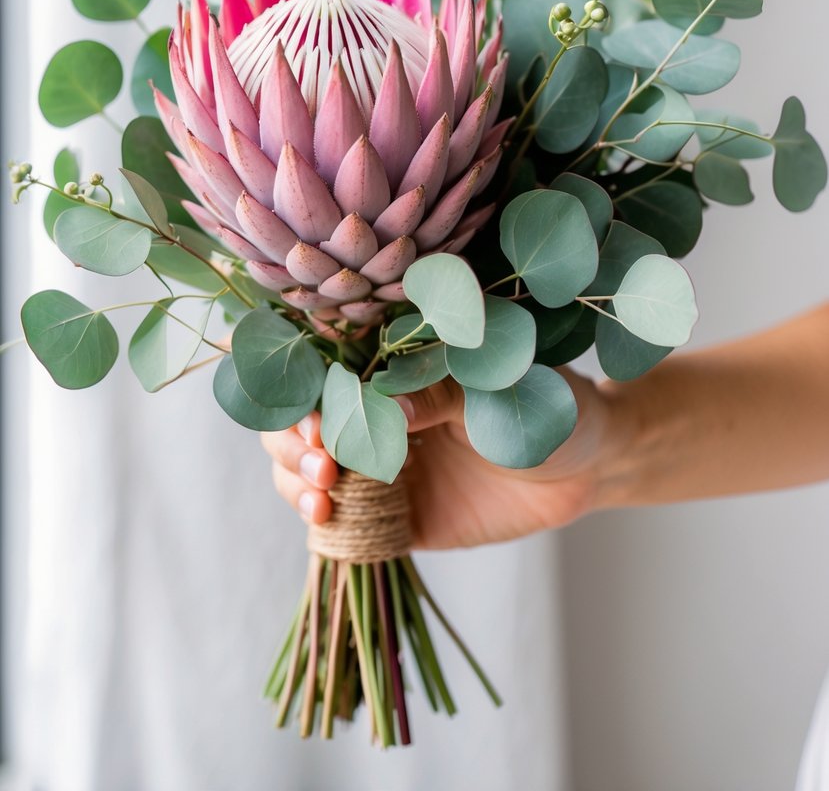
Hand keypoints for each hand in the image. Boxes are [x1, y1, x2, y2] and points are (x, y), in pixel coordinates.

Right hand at [260, 369, 625, 548]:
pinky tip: (326, 520)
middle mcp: (375, 415)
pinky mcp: (398, 515)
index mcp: (391, 369)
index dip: (306, 396)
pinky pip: (345, 522)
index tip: (321, 421)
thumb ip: (442, 396)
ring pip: (305, 472)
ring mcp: (382, 466)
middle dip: (293, 442)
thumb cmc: (544, 404)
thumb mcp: (494, 391)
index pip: (322, 374)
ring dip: (295, 481)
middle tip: (324, 464)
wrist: (588, 463)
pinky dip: (325, 522)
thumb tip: (387, 402)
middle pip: (299, 424)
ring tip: (323, 496)